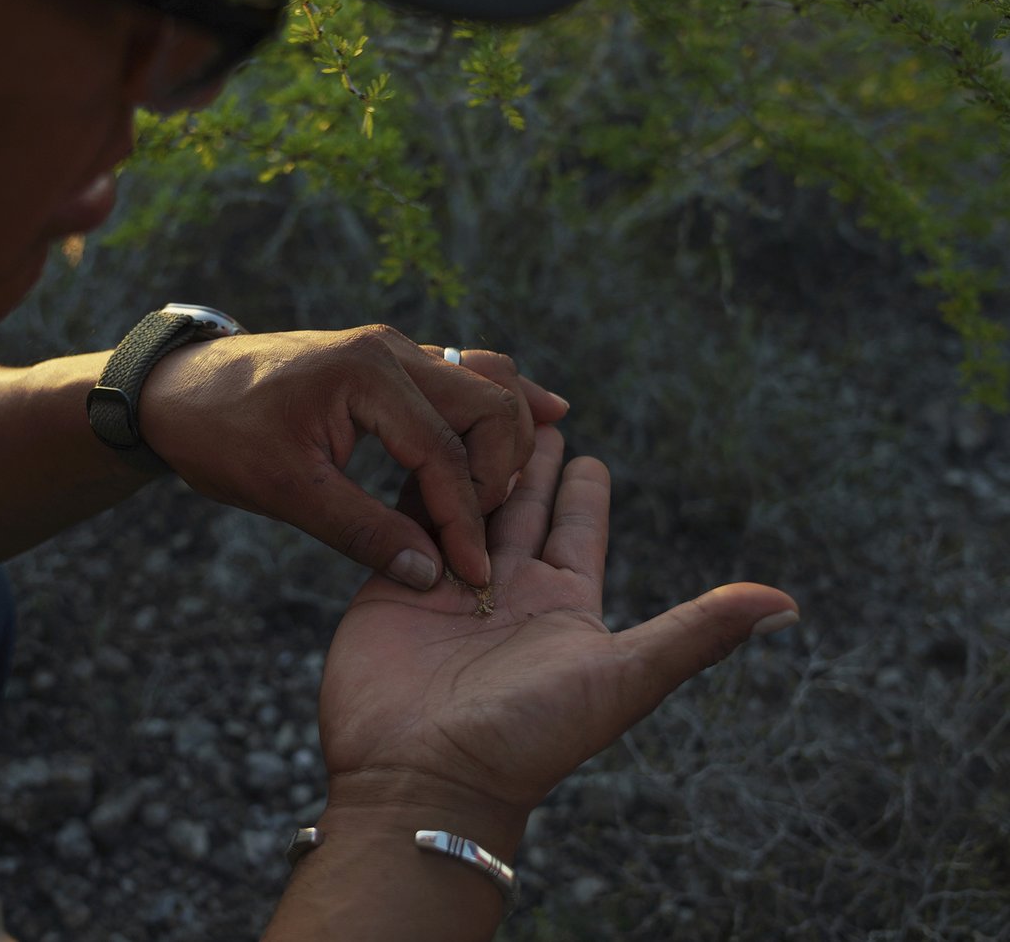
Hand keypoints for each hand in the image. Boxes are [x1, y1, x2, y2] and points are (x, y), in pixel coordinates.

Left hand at [139, 325, 566, 589]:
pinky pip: (464, 374)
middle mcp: (392, 350)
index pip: (444, 453)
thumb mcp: (284, 492)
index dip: (465, 521)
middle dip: (501, 472)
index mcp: (367, 376)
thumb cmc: (221, 434)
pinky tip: (539, 417)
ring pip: (486, 378)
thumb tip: (429, 574)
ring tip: (523, 484)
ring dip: (509, 432)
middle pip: (489, 403)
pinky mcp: (389, 362)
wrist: (177, 389)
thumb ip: (361, 531)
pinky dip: (496, 404)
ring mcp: (394, 350)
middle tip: (488, 534)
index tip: (473, 574)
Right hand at [316, 425, 798, 852]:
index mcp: (564, 604)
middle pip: (520, 505)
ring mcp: (447, 585)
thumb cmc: (529, 737)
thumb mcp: (624, 678)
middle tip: (528, 407)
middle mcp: (507, 590)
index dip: (584, 487)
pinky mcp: (395, 583)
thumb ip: (697, 633)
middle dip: (525, 458)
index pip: (577, 527)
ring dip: (472, 459)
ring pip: (466, 501)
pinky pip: (409, 518)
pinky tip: (419, 444)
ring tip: (474, 411)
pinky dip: (417, 481)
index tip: (587, 448)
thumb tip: (789, 605)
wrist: (424, 778)